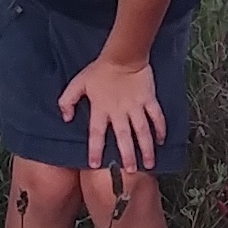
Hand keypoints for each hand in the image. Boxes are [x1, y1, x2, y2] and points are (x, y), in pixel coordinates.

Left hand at [58, 56, 162, 171]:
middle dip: (127, 155)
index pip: (96, 134)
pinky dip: (160, 129)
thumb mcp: (78, 83)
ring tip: (149, 164)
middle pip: (123, 138)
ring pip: (142, 132)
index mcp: (101, 109)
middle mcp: (119, 112)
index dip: (95, 150)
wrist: (122, 55)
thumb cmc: (99, 70)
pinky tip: (161, 140)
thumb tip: (65, 118)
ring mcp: (136, 107)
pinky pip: (156, 117)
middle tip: (129, 171)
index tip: (95, 165)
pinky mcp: (149, 100)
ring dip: (146, 148)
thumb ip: (67, 101)